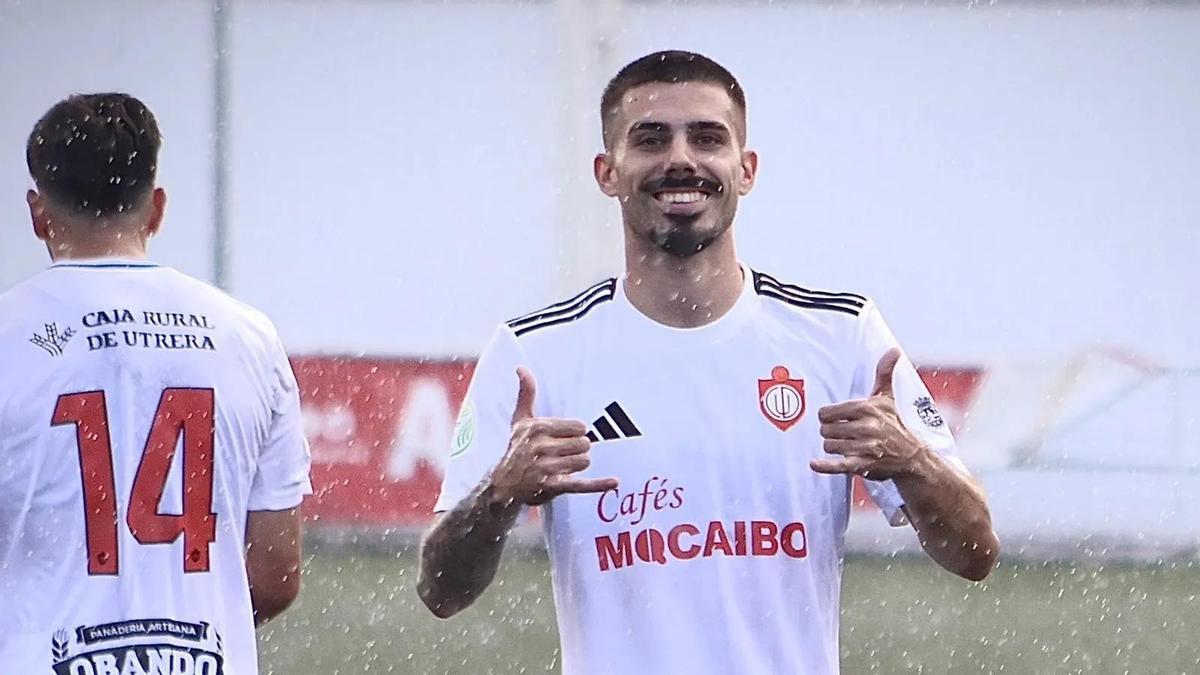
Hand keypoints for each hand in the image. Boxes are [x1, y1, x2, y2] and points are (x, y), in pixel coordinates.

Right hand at [489, 367, 618, 506]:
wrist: (502, 485)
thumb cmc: (516, 449)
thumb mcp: (519, 420)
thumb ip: (526, 394)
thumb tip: (521, 367)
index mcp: (537, 428)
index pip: (579, 427)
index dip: (575, 433)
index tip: (562, 438)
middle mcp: (540, 447)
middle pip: (584, 444)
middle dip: (578, 450)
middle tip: (563, 454)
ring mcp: (546, 469)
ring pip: (584, 461)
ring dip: (577, 465)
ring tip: (561, 468)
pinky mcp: (552, 488)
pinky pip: (582, 484)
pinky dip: (598, 483)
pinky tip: (615, 480)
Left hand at [810, 348, 929, 480]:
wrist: (910, 455)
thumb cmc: (893, 423)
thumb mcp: (886, 397)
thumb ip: (884, 373)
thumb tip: (894, 350)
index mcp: (866, 408)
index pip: (827, 412)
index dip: (828, 417)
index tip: (837, 419)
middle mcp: (866, 427)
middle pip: (825, 430)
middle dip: (831, 432)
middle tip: (844, 434)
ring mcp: (865, 447)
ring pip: (829, 446)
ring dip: (834, 447)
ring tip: (848, 445)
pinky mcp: (864, 465)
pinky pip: (838, 465)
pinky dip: (825, 466)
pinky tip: (814, 463)